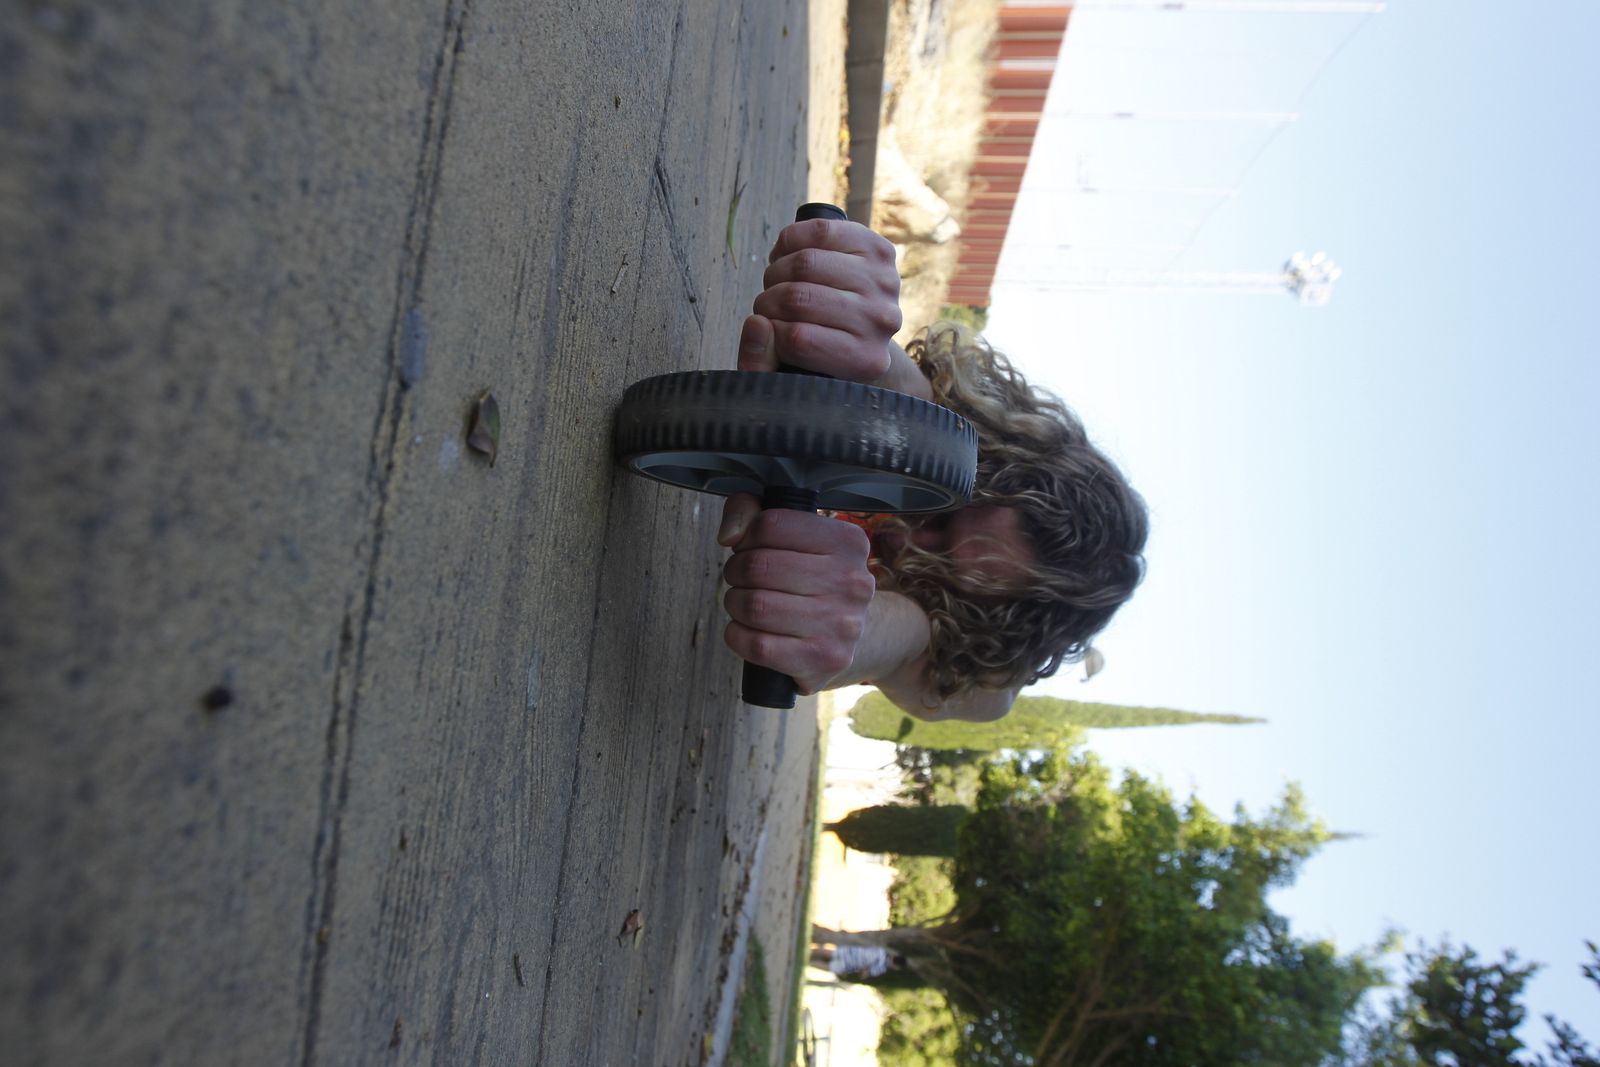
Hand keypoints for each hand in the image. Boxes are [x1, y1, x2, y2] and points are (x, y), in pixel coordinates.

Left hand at [717, 493, 875, 693]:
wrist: (856, 636)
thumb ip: (753, 513)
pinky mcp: (823, 659)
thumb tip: (729, 534)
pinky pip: (757, 644)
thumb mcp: (797, 537)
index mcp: (848, 542)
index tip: (749, 547)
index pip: (772, 525)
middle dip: (736, 571)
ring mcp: (840, 624)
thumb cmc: (815, 580)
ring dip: (735, 603)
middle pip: (759, 566)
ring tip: (744, 602)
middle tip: (741, 578)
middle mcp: (852, 582)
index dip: (747, 536)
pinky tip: (747, 629)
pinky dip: (737, 635)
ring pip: (754, 606)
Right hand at [739, 217, 901, 383]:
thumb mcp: (790, 369)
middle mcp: (880, 321)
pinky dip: (789, 241)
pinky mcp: (880, 249)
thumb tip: (756, 323)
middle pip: (799, 298)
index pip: (798, 340)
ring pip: (805, 263)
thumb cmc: (818, 346)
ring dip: (776, 271)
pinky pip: (820, 232)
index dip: (770, 331)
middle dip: (768, 299)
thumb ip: (758, 361)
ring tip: (777, 282)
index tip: (768, 331)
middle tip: (768, 304)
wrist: (862, 322)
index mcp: (864, 360)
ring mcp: (885, 283)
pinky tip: (787, 256)